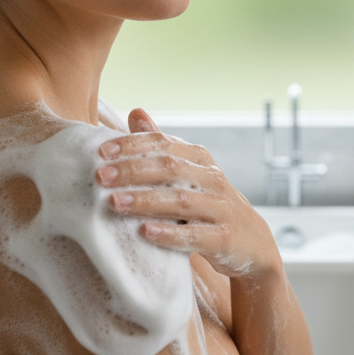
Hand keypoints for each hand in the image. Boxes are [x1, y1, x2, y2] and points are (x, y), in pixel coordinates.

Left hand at [94, 108, 281, 279]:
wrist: (252, 243)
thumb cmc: (208, 204)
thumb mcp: (189, 173)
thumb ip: (162, 146)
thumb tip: (135, 111)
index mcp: (200, 160)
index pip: (164, 144)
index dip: (133, 145)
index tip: (101, 151)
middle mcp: (212, 179)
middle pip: (170, 169)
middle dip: (133, 171)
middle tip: (101, 177)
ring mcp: (221, 209)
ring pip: (181, 201)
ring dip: (145, 201)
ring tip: (114, 203)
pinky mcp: (224, 239)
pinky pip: (195, 236)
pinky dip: (170, 234)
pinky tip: (145, 232)